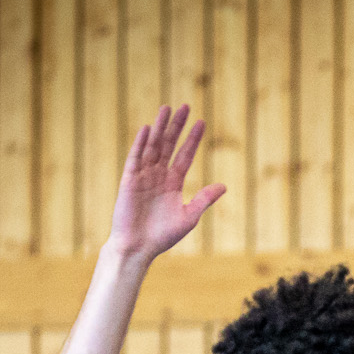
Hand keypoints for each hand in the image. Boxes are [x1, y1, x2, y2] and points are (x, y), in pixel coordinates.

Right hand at [107, 105, 226, 260]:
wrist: (138, 248)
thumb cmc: (162, 236)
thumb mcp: (189, 217)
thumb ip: (204, 200)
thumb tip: (224, 186)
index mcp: (173, 183)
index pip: (184, 155)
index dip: (192, 139)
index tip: (202, 122)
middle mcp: (158, 175)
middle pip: (169, 145)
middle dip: (177, 126)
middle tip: (185, 106)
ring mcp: (143, 176)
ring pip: (153, 146)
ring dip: (159, 128)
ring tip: (167, 108)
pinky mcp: (129, 181)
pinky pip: (135, 158)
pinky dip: (141, 144)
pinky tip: (147, 129)